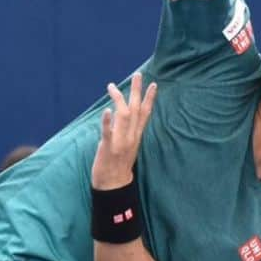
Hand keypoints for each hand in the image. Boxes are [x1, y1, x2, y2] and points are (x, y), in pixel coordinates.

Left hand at [91, 72, 157, 188]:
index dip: (150, 99)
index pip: (145, 114)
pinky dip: (107, 121)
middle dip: (137, 92)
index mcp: (135, 136)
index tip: (154, 84)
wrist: (114, 185)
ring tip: (112, 87)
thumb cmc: (117, 166)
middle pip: (136, 110)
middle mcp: (131, 137)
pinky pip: (108, 133)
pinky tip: (106, 110)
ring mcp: (120, 142)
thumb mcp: (125, 147)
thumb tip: (116, 122)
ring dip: (119, 100)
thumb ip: (123, 133)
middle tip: (137, 75)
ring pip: (124, 117)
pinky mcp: (108, 148)